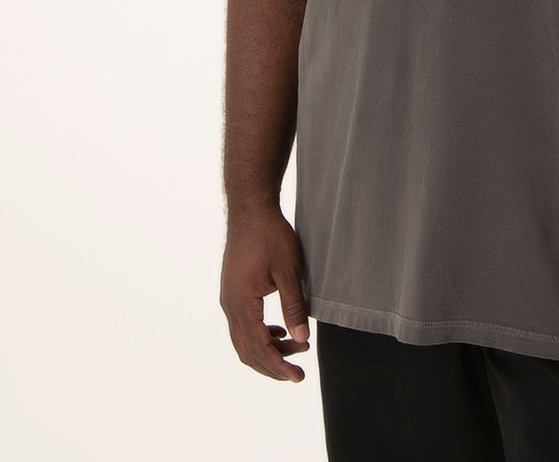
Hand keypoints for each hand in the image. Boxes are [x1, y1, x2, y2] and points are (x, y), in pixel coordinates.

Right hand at [220, 206, 310, 381]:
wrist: (250, 209)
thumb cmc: (270, 235)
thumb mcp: (288, 271)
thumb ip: (294, 307)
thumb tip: (302, 339)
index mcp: (242, 304)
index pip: (259, 348)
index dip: (278, 366)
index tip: (298, 377)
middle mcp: (229, 305)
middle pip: (247, 350)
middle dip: (272, 365)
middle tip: (297, 372)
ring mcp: (228, 298)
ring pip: (243, 339)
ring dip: (267, 349)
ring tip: (295, 349)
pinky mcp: (232, 291)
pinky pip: (243, 324)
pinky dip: (260, 335)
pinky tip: (279, 332)